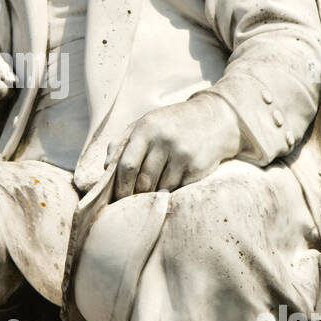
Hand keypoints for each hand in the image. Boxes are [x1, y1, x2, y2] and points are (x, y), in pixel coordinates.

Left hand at [108, 93, 240, 200]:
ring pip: (160, 187)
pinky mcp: (197, 167)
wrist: (215, 119)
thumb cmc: (171, 124)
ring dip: (154, 192)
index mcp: (146, 128)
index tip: (116, 198)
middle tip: (131, 201)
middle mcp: (164, 140)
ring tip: (153, 188)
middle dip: (135, 194)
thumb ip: (121, 142)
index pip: (127, 165)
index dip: (120, 186)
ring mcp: (183, 154)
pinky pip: (177, 188)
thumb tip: (106, 170)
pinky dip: (171, 190)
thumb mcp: (146, 123)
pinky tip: (173, 181)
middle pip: (143, 180)